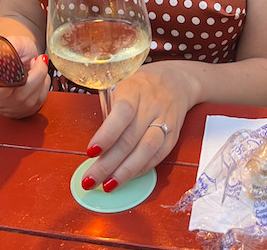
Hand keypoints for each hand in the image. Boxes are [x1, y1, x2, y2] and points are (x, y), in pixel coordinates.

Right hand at [0, 36, 50, 117]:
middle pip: (18, 97)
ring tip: (36, 64)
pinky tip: (39, 75)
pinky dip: (44, 84)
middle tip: (35, 59)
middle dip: (34, 75)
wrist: (24, 53)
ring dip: (40, 78)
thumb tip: (0, 59)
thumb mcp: (11, 42)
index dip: (4, 86)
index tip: (17, 68)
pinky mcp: (25, 111)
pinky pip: (40, 100)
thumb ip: (5, 49)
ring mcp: (10, 108)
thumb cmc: (15, 48)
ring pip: (30, 100)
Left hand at [80, 61, 193, 190]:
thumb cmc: (141, 84)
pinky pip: (157, 157)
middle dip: (107, 164)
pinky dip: (140, 170)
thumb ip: (109, 108)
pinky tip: (125, 178)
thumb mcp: (121, 83)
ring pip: (146, 151)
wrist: (176, 81)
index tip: (91, 151)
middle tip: (90, 179)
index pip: (122, 113)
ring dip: (125, 172)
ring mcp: (164, 122)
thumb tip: (95, 142)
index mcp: (134, 89)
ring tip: (107, 185)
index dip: (106, 134)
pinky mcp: (172, 136)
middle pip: (130, 139)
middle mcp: (151, 106)